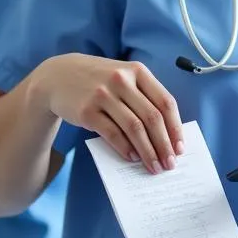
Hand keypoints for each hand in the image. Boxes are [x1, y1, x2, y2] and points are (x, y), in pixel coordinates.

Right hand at [32, 54, 182, 173]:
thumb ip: (144, 97)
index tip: (180, 147)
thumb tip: (166, 133)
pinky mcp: (86, 111)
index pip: (165, 102)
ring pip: (134, 128)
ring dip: (147, 151)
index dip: (175, 127)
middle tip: (170, 164)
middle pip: (152, 117)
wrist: (57, 76)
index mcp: (138, 71)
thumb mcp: (124, 78)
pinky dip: (125, 148)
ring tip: (153, 166)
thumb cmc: (100, 81)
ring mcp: (103, 95)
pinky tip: (132, 158)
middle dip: (164, 144)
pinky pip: (112, 133)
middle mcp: (122, 81)